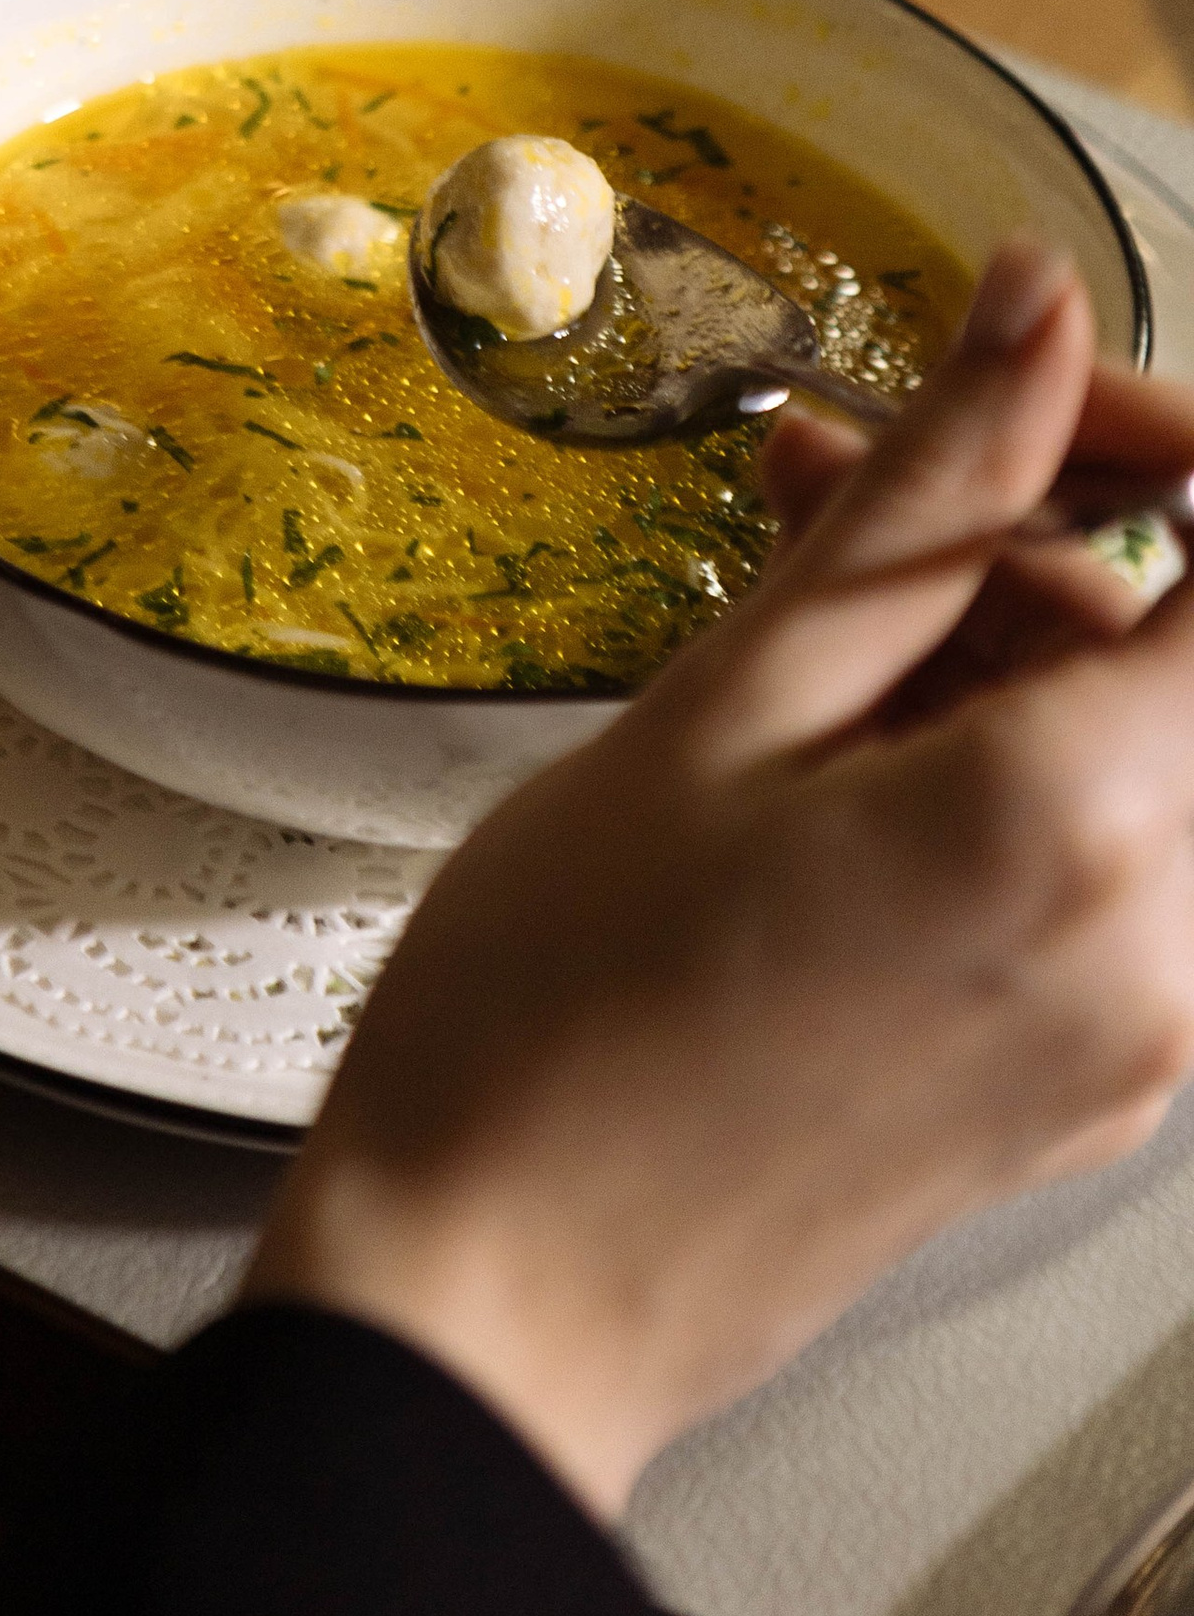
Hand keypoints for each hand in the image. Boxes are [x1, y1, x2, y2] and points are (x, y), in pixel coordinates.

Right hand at [247, 241, 1193, 1520]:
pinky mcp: (1087, 1085)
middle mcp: (1164, 953)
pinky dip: (1002, 756)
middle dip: (1041, 528)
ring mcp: (1139, 1040)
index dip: (1170, 442)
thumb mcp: (721, 707)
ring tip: (787, 606)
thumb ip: (918, 497)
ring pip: (1149, 749)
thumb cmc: (556, 1022)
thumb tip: (1037, 307)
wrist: (490, 1308)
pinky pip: (1109, 860)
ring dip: (1006, 639)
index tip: (1039, 400)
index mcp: (1076, 835)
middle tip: (834, 480)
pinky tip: (822, 736)